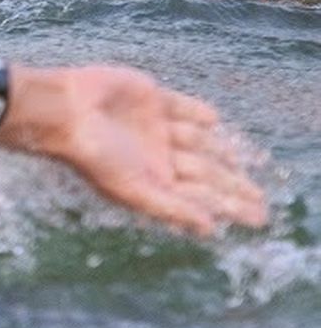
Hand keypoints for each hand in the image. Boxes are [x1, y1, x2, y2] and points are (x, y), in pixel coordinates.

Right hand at [0, 65, 267, 236]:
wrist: (65, 111)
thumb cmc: (92, 155)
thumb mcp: (132, 188)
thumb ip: (171, 208)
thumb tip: (210, 229)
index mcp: (152, 178)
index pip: (199, 195)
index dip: (228, 206)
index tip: (258, 219)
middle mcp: (156, 154)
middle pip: (205, 171)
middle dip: (232, 186)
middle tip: (261, 202)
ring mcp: (155, 126)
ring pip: (198, 141)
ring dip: (222, 151)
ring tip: (243, 160)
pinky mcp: (151, 98)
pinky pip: (181, 107)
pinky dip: (198, 113)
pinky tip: (215, 120)